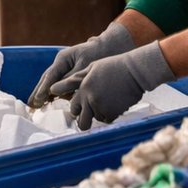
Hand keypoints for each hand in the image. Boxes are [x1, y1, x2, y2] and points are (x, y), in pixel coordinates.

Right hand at [27, 22, 134, 108]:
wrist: (110, 48)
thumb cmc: (99, 55)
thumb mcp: (85, 65)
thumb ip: (71, 78)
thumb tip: (57, 91)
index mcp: (63, 59)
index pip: (51, 76)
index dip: (44, 89)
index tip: (39, 100)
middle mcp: (61, 64)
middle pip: (46, 79)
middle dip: (38, 92)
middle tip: (30, 104)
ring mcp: (64, 68)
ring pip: (51, 82)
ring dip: (43, 93)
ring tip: (35, 105)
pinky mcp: (70, 74)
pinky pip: (59, 85)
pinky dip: (52, 93)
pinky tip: (48, 102)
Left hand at [50, 42, 174, 129]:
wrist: (134, 71)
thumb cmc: (113, 67)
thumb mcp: (90, 68)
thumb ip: (73, 80)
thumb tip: (53, 89)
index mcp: (83, 88)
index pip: (73, 106)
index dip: (77, 108)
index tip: (79, 108)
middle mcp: (90, 99)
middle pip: (81, 120)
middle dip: (84, 118)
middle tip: (91, 113)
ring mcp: (102, 107)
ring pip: (96, 119)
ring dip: (99, 115)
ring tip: (107, 103)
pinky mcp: (113, 112)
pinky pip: (108, 119)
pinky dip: (110, 115)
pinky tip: (115, 104)